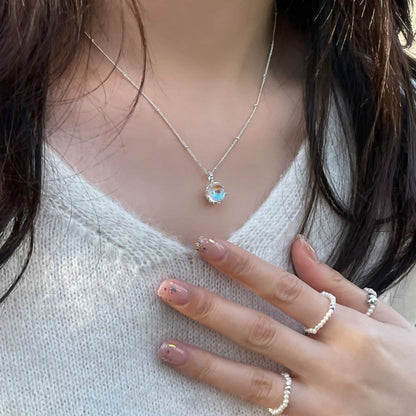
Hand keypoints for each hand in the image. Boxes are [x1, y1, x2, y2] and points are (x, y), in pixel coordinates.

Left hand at [156, 235, 415, 414]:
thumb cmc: (412, 367)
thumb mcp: (384, 319)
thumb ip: (335, 283)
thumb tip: (298, 245)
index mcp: (349, 328)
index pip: (284, 288)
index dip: (243, 266)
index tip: (208, 246)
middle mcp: (331, 364)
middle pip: (259, 330)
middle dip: (210, 308)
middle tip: (168, 288)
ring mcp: (320, 404)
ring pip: (253, 381)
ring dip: (205, 362)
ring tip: (165, 346)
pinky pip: (263, 413)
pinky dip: (228, 399)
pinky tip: (196, 387)